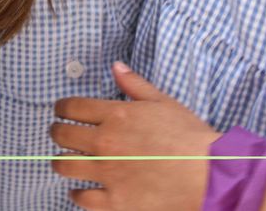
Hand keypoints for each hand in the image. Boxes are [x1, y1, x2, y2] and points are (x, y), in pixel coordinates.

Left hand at [50, 62, 218, 210]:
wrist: (209, 173)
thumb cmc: (190, 137)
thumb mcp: (163, 102)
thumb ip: (135, 85)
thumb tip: (116, 67)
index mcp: (116, 115)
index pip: (71, 107)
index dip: (61, 108)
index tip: (60, 111)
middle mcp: (105, 142)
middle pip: (62, 135)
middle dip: (56, 132)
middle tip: (58, 134)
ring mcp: (108, 173)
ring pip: (65, 165)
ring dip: (60, 162)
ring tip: (63, 161)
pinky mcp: (116, 201)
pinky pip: (83, 198)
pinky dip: (77, 194)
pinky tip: (78, 191)